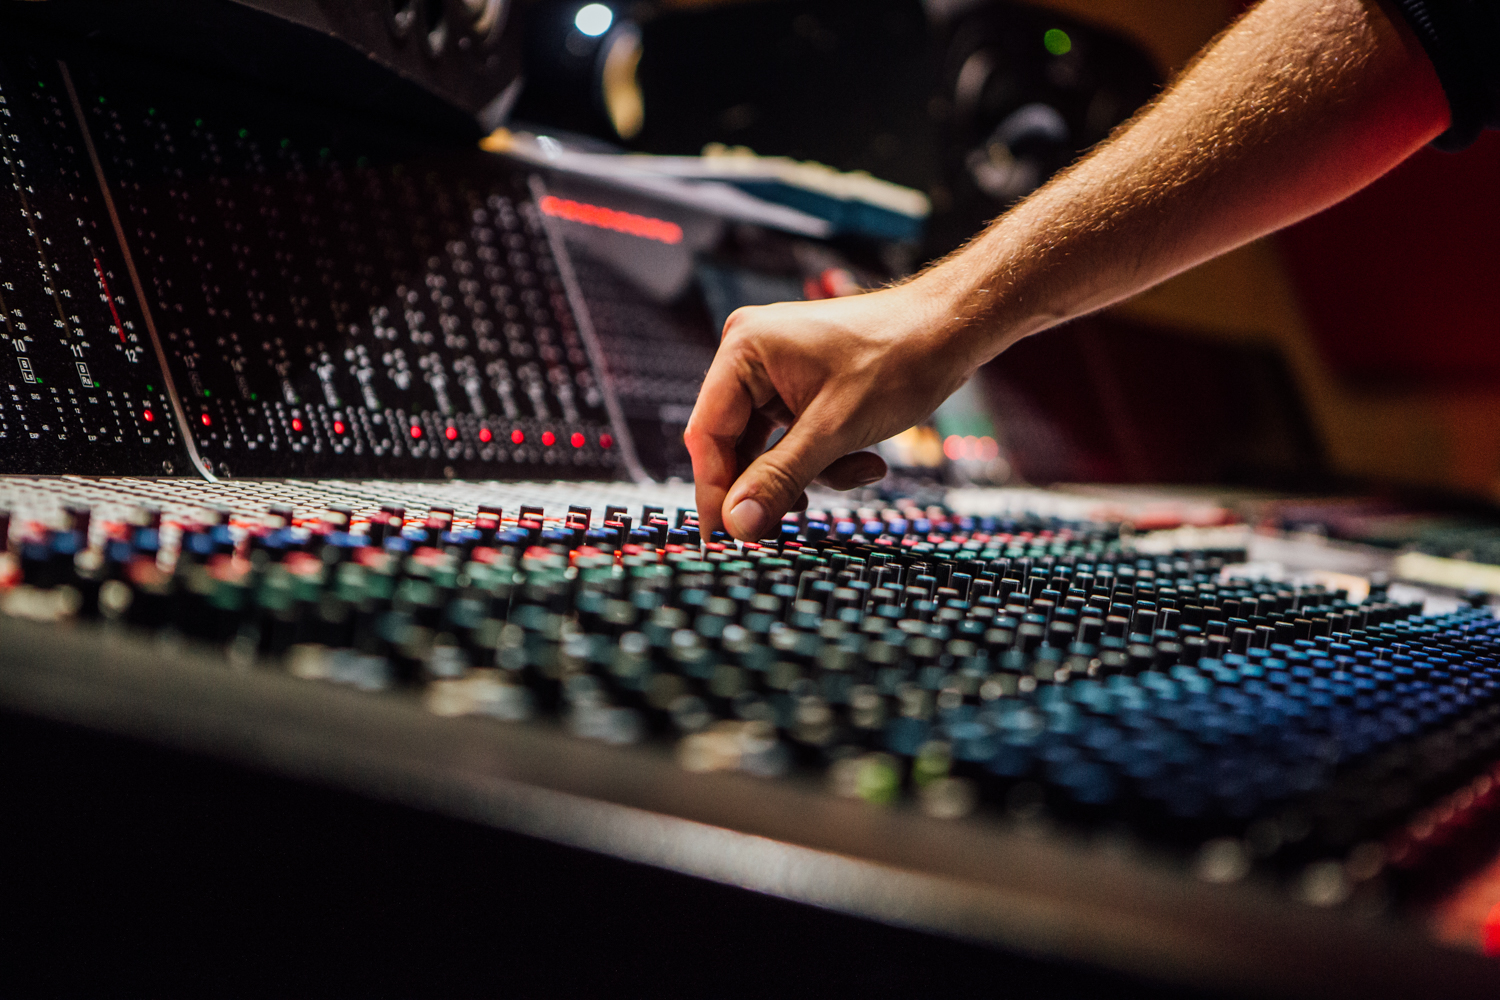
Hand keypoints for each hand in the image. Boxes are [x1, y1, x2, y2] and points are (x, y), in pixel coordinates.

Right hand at [685, 279, 980, 540]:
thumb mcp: (834, 430)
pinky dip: (822, 459)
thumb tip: (737, 524)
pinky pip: (790, 439)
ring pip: (767, 449)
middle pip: (735, 444)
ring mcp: (772, 371)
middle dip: (774, 483)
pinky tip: (863, 461)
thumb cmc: (899, 361)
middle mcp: (748, 355)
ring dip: (808, 473)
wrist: (950, 330)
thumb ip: (779, 478)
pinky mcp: (796, 386)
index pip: (709, 434)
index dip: (716, 490)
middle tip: (792, 525)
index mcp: (744, 349)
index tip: (725, 539)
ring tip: (858, 470)